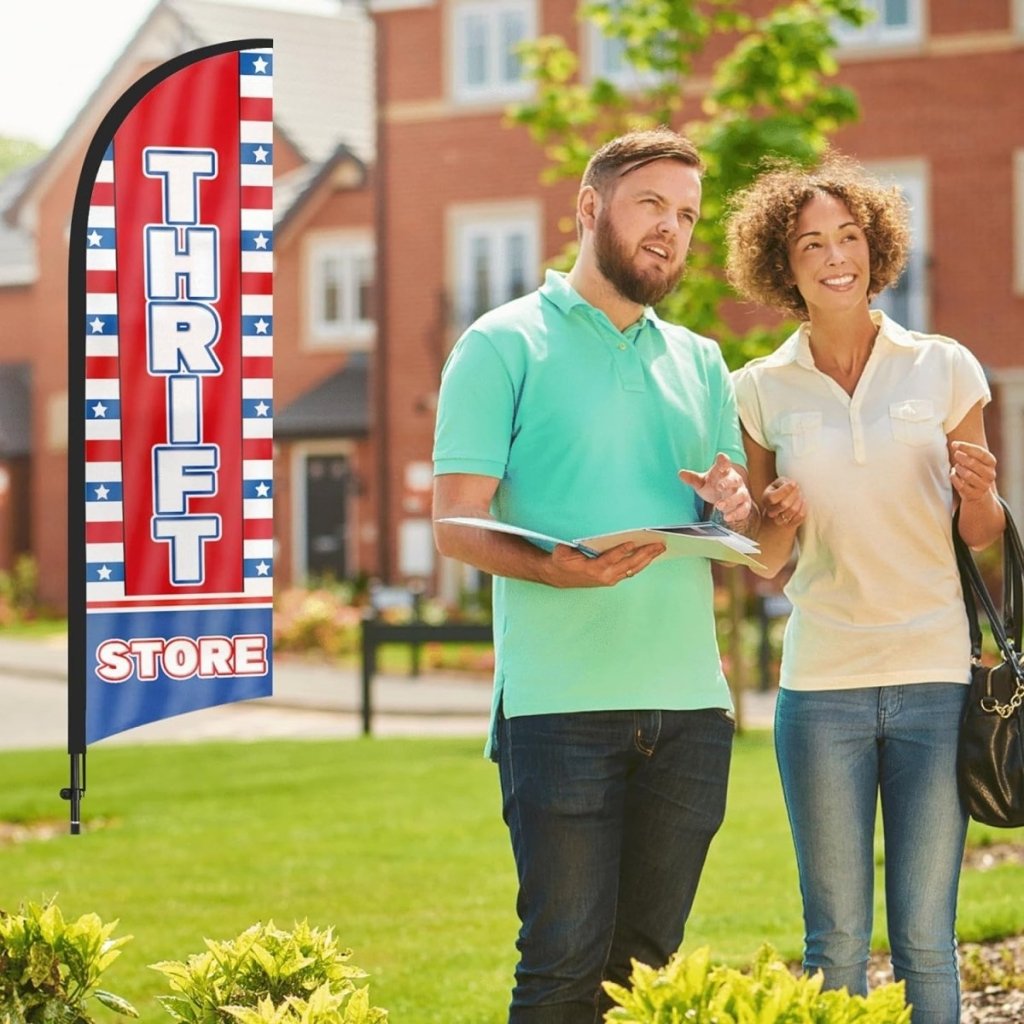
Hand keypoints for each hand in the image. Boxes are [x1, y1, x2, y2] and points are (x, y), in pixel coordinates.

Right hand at [548, 541, 665, 587]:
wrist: (559, 576)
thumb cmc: (562, 561)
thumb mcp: (563, 550)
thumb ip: (574, 543)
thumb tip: (585, 532)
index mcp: (592, 568)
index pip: (610, 558)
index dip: (621, 550)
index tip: (632, 542)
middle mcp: (604, 576)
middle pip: (628, 564)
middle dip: (644, 554)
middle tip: (658, 545)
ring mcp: (610, 579)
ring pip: (633, 569)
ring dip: (647, 559)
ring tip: (659, 549)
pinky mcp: (613, 579)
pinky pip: (631, 571)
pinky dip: (642, 563)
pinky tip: (650, 556)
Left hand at [678, 453, 752, 526]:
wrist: (726, 497)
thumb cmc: (713, 486)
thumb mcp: (702, 482)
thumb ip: (693, 479)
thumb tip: (681, 473)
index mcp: (724, 471)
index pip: (725, 463)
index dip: (723, 460)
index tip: (720, 457)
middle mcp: (735, 480)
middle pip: (734, 479)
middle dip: (728, 483)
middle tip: (719, 487)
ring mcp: (741, 492)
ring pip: (740, 495)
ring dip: (730, 501)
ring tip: (719, 506)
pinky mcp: (744, 504)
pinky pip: (743, 509)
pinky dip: (736, 513)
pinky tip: (727, 517)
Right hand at [762, 477, 805, 528]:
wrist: (778, 508)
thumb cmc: (780, 492)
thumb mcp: (778, 484)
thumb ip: (783, 483)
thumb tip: (792, 484)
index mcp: (766, 499)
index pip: (773, 498)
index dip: (785, 490)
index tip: (794, 483)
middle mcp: (770, 512)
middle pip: (784, 504)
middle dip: (794, 494)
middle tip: (798, 488)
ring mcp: (779, 520)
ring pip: (793, 511)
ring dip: (799, 500)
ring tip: (800, 495)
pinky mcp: (790, 524)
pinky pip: (800, 517)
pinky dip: (804, 507)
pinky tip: (803, 502)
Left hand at [950, 441, 996, 503]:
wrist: (978, 492)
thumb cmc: (973, 470)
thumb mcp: (975, 459)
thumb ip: (968, 452)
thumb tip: (954, 444)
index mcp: (991, 462)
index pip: (981, 453)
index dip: (966, 447)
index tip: (954, 444)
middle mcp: (990, 474)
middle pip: (974, 463)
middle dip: (962, 457)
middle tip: (956, 454)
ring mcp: (983, 485)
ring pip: (967, 475)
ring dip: (958, 469)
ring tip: (956, 466)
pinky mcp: (975, 494)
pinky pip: (961, 485)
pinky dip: (954, 478)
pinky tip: (953, 474)